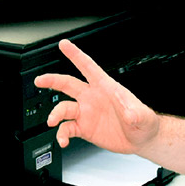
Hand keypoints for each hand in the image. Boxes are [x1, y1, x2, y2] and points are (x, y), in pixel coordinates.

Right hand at [34, 39, 158, 153]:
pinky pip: (67, 128)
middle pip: (68, 84)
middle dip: (52, 80)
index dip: (76, 55)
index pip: (88, 67)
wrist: (140, 139)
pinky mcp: (84, 128)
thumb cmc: (144, 122)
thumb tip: (130, 113)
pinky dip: (61, 134)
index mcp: (106, 88)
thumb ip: (135, 113)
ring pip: (63, 108)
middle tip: (40, 80)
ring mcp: (87, 113)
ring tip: (52, 122)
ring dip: (55, 114)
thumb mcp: (143, 116)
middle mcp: (92, 98)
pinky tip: (63, 140)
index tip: (64, 45)